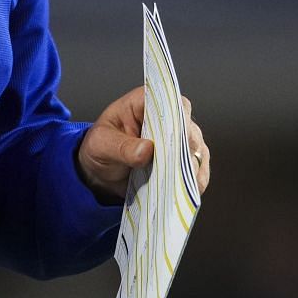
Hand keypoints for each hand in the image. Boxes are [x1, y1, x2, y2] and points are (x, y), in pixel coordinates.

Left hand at [76, 85, 211, 203]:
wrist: (100, 173)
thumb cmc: (100, 148)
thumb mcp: (101, 145)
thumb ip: (121, 147)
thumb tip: (146, 150)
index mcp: (145, 104)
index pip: (171, 103)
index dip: (179, 118)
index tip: (179, 137)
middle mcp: (168, 119)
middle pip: (189, 129)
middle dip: (186, 150)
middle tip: (178, 169)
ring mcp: (178, 141)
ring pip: (197, 151)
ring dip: (191, 170)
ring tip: (182, 187)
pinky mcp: (182, 162)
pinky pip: (197, 171)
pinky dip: (194, 183)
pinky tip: (187, 194)